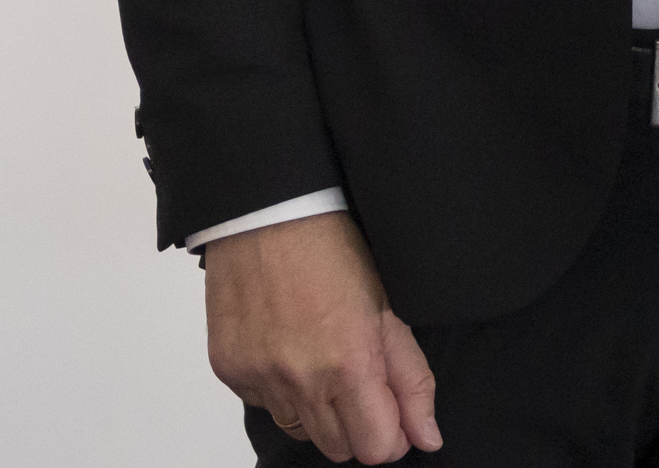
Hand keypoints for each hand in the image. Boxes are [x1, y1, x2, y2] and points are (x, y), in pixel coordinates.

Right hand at [203, 212, 441, 460]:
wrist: (267, 215)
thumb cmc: (334, 249)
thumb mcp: (390, 308)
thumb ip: (411, 380)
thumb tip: (428, 437)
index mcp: (349, 363)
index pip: (375, 448)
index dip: (391, 436)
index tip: (394, 415)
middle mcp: (301, 380)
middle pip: (337, 448)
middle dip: (357, 425)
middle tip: (360, 380)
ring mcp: (260, 379)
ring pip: (299, 429)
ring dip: (318, 409)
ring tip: (323, 357)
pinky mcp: (230, 372)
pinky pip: (264, 405)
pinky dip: (281, 388)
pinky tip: (289, 346)